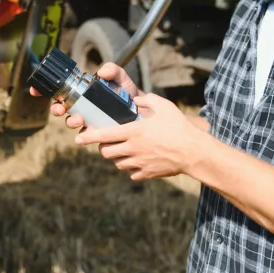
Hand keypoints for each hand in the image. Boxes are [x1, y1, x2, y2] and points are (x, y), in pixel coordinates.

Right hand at [29, 61, 142, 130]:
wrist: (144, 112)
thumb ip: (113, 70)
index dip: (43, 91)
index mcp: (81, 92)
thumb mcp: (121, 78)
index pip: (58, 91)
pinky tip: (89, 132)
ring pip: (71, 123)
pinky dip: (84, 135)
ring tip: (79, 119)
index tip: (35, 91)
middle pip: (60, 109)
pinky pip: (86, 137)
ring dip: (70, 121)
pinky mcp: (97, 134)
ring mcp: (88, 121)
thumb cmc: (128, 94)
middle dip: (56, 109)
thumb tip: (101, 72)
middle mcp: (81, 107)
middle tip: (61, 109)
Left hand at [75, 93, 203, 180]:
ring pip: (117, 163)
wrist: (194, 153)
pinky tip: (140, 160)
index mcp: (134, 132)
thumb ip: (147, 100)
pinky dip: (132, 168)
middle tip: (109, 142)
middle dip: (103, 147)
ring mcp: (139, 163)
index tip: (78, 138)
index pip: (103, 135)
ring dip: (117, 157)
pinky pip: (132, 173)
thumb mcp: (164, 106)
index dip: (88, 136)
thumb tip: (137, 98)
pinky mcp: (147, 174)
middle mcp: (133, 149)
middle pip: (106, 152)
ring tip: (126, 150)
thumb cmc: (179, 127)